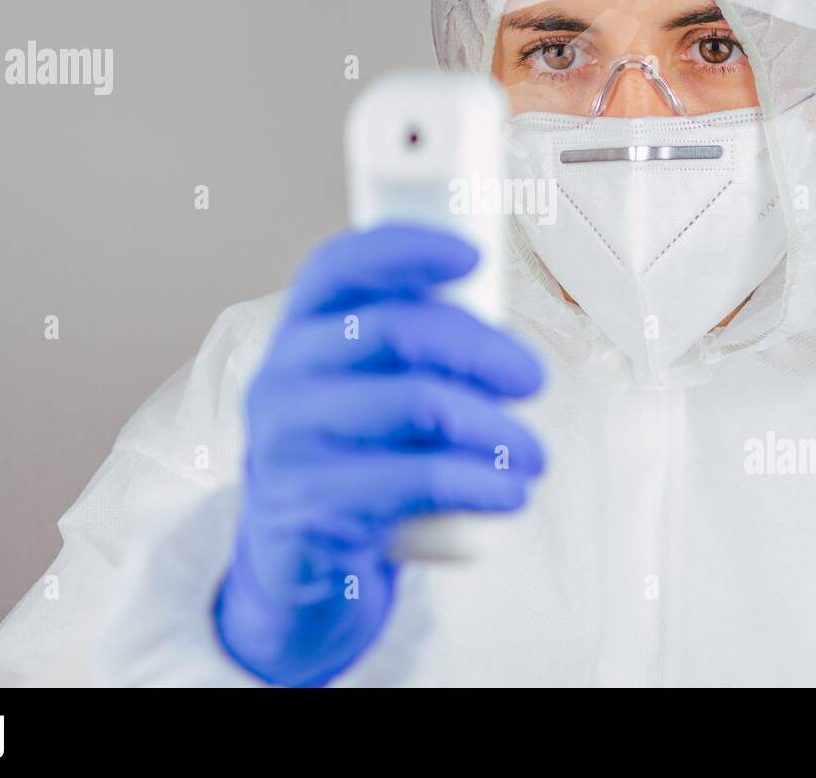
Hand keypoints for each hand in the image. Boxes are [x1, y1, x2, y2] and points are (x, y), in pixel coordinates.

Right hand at [214, 224, 544, 685]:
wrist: (299, 567)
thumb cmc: (355, 459)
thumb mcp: (360, 392)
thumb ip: (407, 348)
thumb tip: (502, 324)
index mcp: (297, 333)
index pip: (338, 266)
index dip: (406, 248)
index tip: (473, 258)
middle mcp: (282, 377)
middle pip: (397, 329)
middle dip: (483, 349)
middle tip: (532, 380)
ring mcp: (289, 442)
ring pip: (418, 404)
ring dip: (496, 426)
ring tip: (533, 455)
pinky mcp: (314, 507)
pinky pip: (420, 477)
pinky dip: (483, 481)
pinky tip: (511, 491)